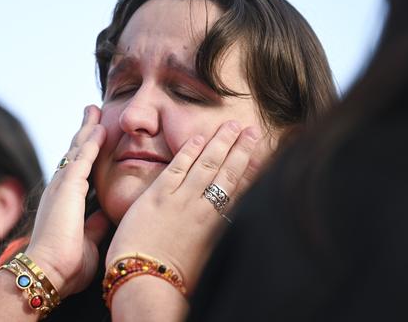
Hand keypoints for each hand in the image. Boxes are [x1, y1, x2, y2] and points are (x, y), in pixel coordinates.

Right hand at [25, 105, 110, 297]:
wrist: (48, 273)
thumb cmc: (66, 265)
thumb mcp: (88, 241)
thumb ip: (95, 226)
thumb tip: (105, 215)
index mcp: (64, 202)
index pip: (77, 171)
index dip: (86, 153)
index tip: (94, 138)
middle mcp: (60, 189)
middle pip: (75, 153)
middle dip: (84, 132)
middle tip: (92, 113)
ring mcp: (62, 186)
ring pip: (77, 150)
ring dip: (87, 129)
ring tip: (94, 110)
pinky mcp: (68, 187)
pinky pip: (83, 158)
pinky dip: (92, 142)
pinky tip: (100, 128)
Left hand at [107, 121, 265, 292]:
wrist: (146, 282)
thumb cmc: (175, 281)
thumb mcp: (208, 262)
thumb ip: (218, 240)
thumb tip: (230, 229)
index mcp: (218, 226)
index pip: (241, 190)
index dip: (253, 169)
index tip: (262, 153)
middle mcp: (204, 209)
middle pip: (228, 172)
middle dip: (242, 148)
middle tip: (252, 130)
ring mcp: (181, 199)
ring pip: (207, 164)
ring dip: (221, 142)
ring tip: (231, 125)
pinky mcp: (158, 196)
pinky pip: (178, 166)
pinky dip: (190, 150)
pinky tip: (199, 138)